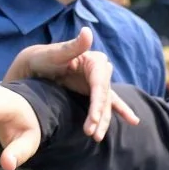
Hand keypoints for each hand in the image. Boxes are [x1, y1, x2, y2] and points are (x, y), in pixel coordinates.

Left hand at [3, 27, 139, 138]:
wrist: (34, 66)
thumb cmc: (43, 58)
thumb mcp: (55, 53)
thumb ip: (73, 46)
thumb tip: (88, 31)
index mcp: (94, 61)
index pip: (101, 85)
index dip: (98, 103)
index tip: (93, 119)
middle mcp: (100, 71)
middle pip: (104, 98)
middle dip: (99, 116)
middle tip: (91, 133)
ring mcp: (98, 82)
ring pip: (105, 105)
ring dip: (104, 121)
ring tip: (97, 137)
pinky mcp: (94, 91)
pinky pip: (109, 104)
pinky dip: (120, 111)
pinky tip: (133, 120)